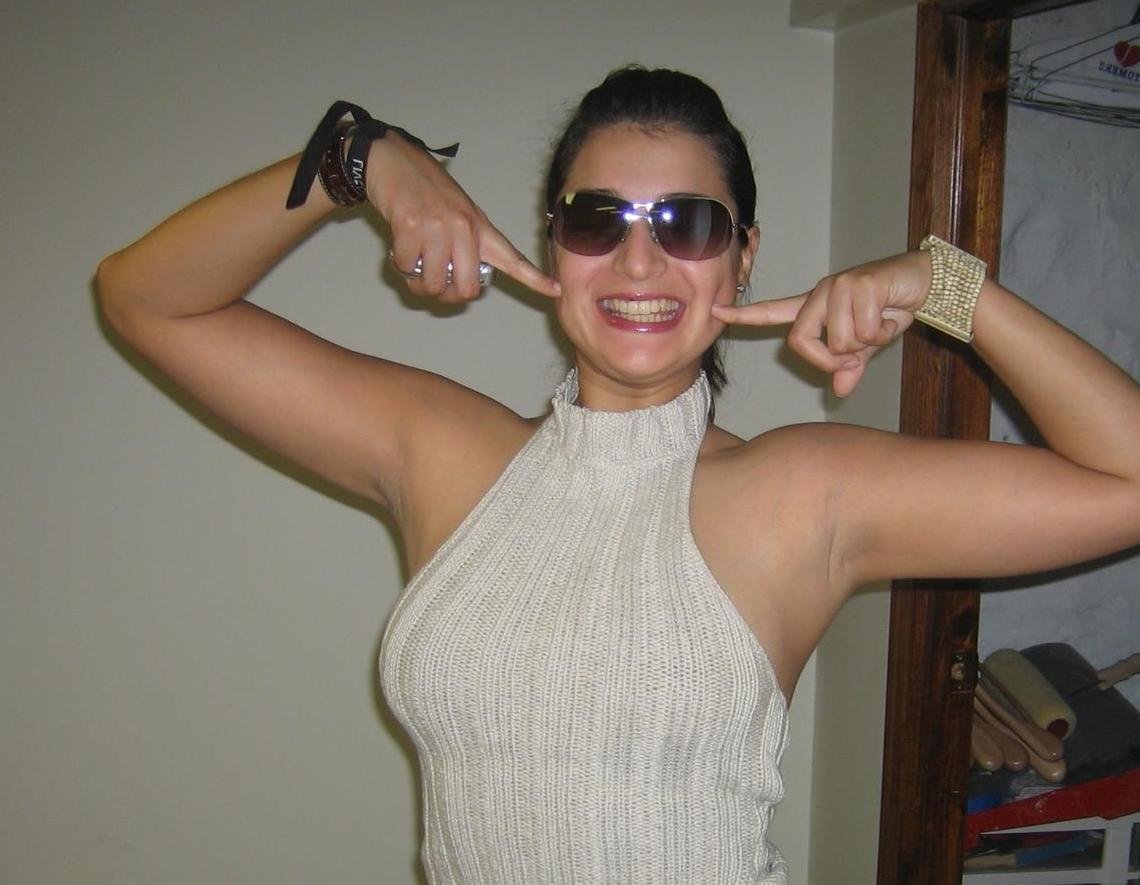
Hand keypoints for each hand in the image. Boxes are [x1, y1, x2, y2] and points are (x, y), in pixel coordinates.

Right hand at [365, 135, 559, 302]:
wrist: (394, 160)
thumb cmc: (424, 190)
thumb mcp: (457, 214)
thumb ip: (465, 247)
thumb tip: (459, 284)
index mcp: (480, 227)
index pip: (513, 258)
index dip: (534, 278)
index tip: (557, 290)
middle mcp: (465, 228)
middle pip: (467, 288)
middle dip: (447, 295)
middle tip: (434, 283)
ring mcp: (439, 228)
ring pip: (434, 284)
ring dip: (418, 281)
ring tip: (414, 260)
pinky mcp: (412, 227)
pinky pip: (407, 268)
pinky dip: (400, 264)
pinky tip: (400, 244)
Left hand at [711, 251, 931, 395]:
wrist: (924, 283)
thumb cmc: (889, 310)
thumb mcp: (867, 345)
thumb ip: (849, 367)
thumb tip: (840, 392)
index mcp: (815, 306)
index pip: (773, 312)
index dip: (744, 316)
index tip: (715, 312)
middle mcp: (820, 293)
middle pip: (800, 341)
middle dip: (830, 359)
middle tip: (857, 353)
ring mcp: (838, 286)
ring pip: (837, 339)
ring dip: (864, 342)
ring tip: (879, 323)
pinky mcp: (859, 283)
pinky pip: (862, 330)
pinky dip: (882, 332)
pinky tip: (890, 313)